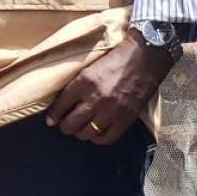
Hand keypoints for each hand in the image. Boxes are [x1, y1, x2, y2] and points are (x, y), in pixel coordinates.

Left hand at [44, 32, 172, 143]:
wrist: (145, 57)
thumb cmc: (116, 57)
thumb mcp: (90, 66)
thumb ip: (77, 82)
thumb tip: (62, 100)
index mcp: (84, 82)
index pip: (61, 105)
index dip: (53, 115)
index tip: (51, 121)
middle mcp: (96, 99)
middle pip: (71, 124)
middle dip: (65, 127)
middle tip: (65, 126)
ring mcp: (111, 111)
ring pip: (86, 133)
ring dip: (81, 133)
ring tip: (81, 129)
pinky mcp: (126, 118)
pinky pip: (107, 138)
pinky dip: (99, 139)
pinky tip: (97, 134)